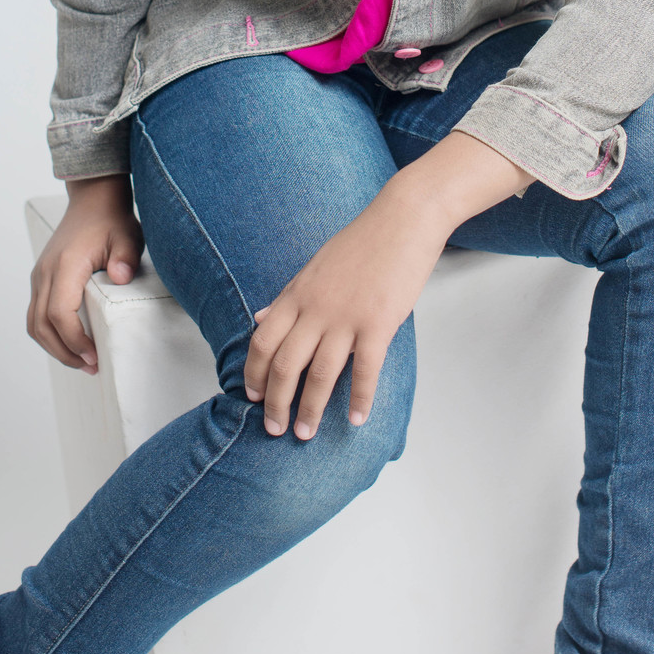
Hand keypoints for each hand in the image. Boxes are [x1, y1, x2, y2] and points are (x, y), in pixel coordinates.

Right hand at [27, 174, 141, 372]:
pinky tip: (71, 343)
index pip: (60, 313)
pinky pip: (36, 314)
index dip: (74, 340)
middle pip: (42, 325)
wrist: (93, 200)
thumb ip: (125, 257)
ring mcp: (40, 276)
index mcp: (65, 265)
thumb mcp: (127, 236)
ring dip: (54, 347)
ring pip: (34, 323)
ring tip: (81, 361)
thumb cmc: (111, 220)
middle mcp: (45, 272)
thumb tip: (120, 277)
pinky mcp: (41, 280)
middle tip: (91, 367)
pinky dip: (49, 334)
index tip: (94, 356)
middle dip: (64, 352)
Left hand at [243, 131, 531, 439]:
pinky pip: (365, 371)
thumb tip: (259, 316)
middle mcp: (315, 309)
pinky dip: (359, 399)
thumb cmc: (361, 242)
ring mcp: (346, 318)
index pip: (262, 342)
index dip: (252, 374)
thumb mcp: (313, 267)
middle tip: (274, 430)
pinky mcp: (378, 323)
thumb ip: (287, 296)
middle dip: (275, 403)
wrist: (403, 219)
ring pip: (319, 375)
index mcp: (296, 294)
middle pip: (284, 366)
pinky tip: (356, 420)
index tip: (251, 398)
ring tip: (306, 434)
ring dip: (310, 410)